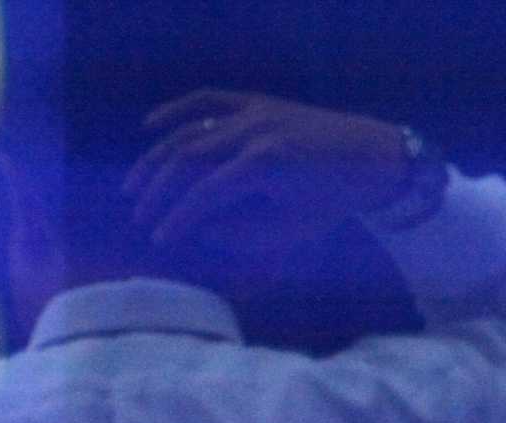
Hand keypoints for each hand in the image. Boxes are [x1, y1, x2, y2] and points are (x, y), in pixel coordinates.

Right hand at [122, 90, 409, 247]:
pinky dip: (176, 110)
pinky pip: (207, 100)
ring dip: (158, 159)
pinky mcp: (255, 102)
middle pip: (187, 159)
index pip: (205, 193)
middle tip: (140, 217)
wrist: (370, 156)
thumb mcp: (292, 229)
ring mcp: (253, 112)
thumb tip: (200, 232)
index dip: (178, 217)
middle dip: (159, 190)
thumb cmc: (332, 201)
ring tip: (136, 187)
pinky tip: (149, 127)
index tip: (160, 239)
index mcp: (265, 166)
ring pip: (190, 130)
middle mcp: (253, 132)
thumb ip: (244, 234)